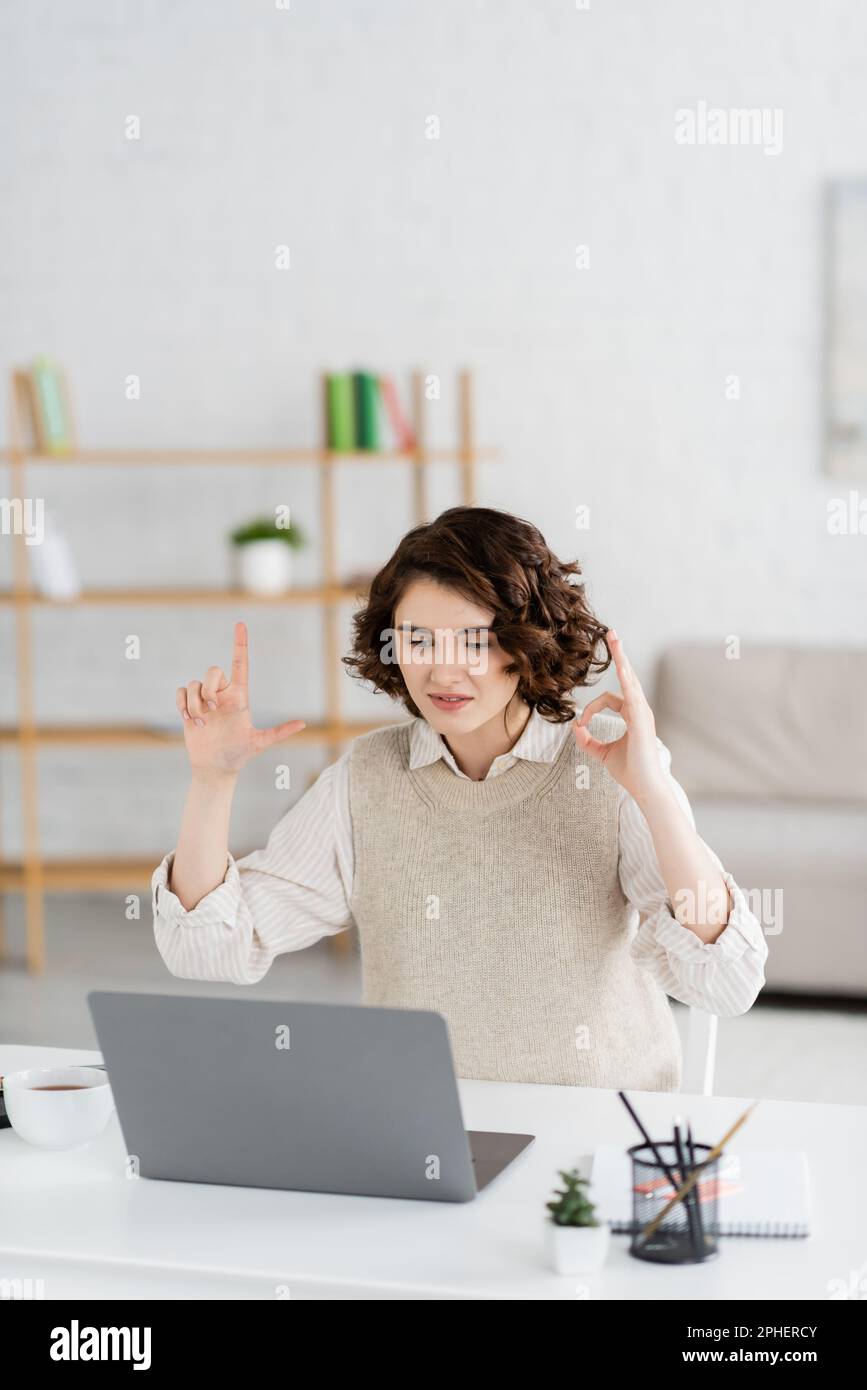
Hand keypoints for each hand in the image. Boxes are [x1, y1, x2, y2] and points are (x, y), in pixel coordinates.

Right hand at [175, 621, 305, 777]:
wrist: (215, 767)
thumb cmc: (239, 754)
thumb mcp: (259, 742)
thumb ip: (279, 732)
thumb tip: (303, 724)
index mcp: (239, 696)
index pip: (240, 664)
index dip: (240, 644)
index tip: (240, 624)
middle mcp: (222, 694)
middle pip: (212, 671)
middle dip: (208, 689)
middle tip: (212, 710)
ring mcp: (204, 700)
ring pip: (194, 684)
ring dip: (195, 704)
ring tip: (201, 724)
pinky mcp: (189, 706)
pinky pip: (181, 691)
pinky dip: (182, 704)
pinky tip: (188, 719)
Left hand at [573, 629, 667, 805]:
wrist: (644, 787)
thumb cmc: (629, 770)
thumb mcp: (601, 753)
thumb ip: (586, 741)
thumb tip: (573, 727)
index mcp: (633, 715)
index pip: (609, 699)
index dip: (591, 710)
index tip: (580, 726)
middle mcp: (640, 710)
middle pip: (628, 676)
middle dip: (619, 654)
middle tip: (612, 633)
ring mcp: (642, 713)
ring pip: (630, 679)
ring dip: (622, 657)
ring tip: (615, 638)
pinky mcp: (641, 720)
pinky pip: (633, 694)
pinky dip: (626, 679)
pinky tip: (620, 665)